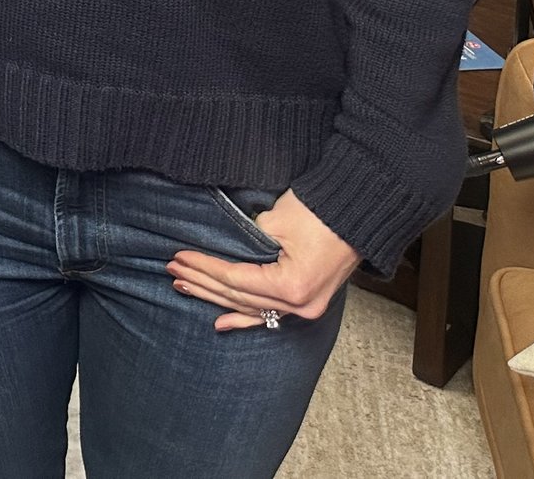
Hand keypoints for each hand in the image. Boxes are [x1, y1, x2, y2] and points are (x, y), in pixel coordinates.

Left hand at [168, 188, 360, 331]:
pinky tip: (220, 323)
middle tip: (173, 270)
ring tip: (185, 287)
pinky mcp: (308, 301)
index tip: (179, 256)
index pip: (235, 279)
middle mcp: (300, 305)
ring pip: (250, 306)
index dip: (204, 267)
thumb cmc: (320, 211)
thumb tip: (222, 249)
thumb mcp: (276, 222)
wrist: (359, 212)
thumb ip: (246, 241)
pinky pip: (270, 314)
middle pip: (239, 296)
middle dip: (203, 282)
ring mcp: (306, 307)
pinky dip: (244, 317)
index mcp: (292, 287)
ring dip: (216, 297)